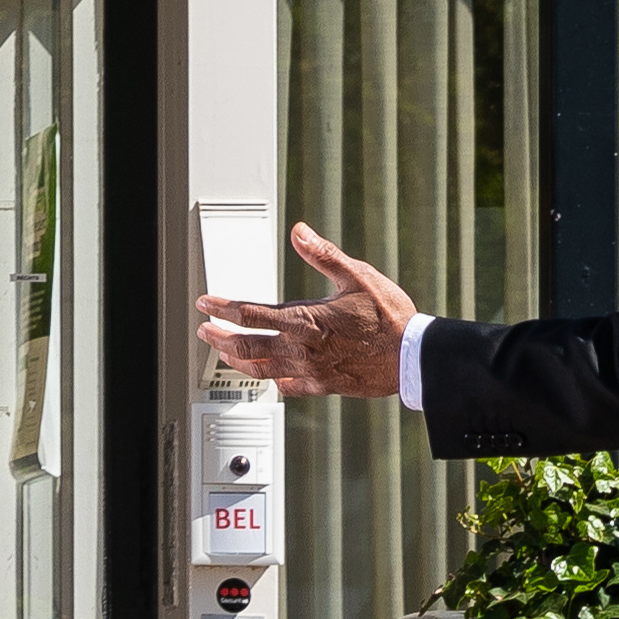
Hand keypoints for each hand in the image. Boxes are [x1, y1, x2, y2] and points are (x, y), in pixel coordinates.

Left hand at [200, 222, 424, 400]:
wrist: (414, 357)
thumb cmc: (390, 317)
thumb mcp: (358, 276)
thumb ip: (324, 255)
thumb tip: (300, 232)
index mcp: (306, 320)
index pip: (250, 313)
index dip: (222, 308)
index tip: (205, 303)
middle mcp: (302, 348)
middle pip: (246, 346)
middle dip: (219, 338)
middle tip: (204, 332)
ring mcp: (311, 370)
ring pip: (261, 370)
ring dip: (238, 361)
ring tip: (225, 354)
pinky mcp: (324, 386)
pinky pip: (289, 387)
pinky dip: (273, 381)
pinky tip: (270, 377)